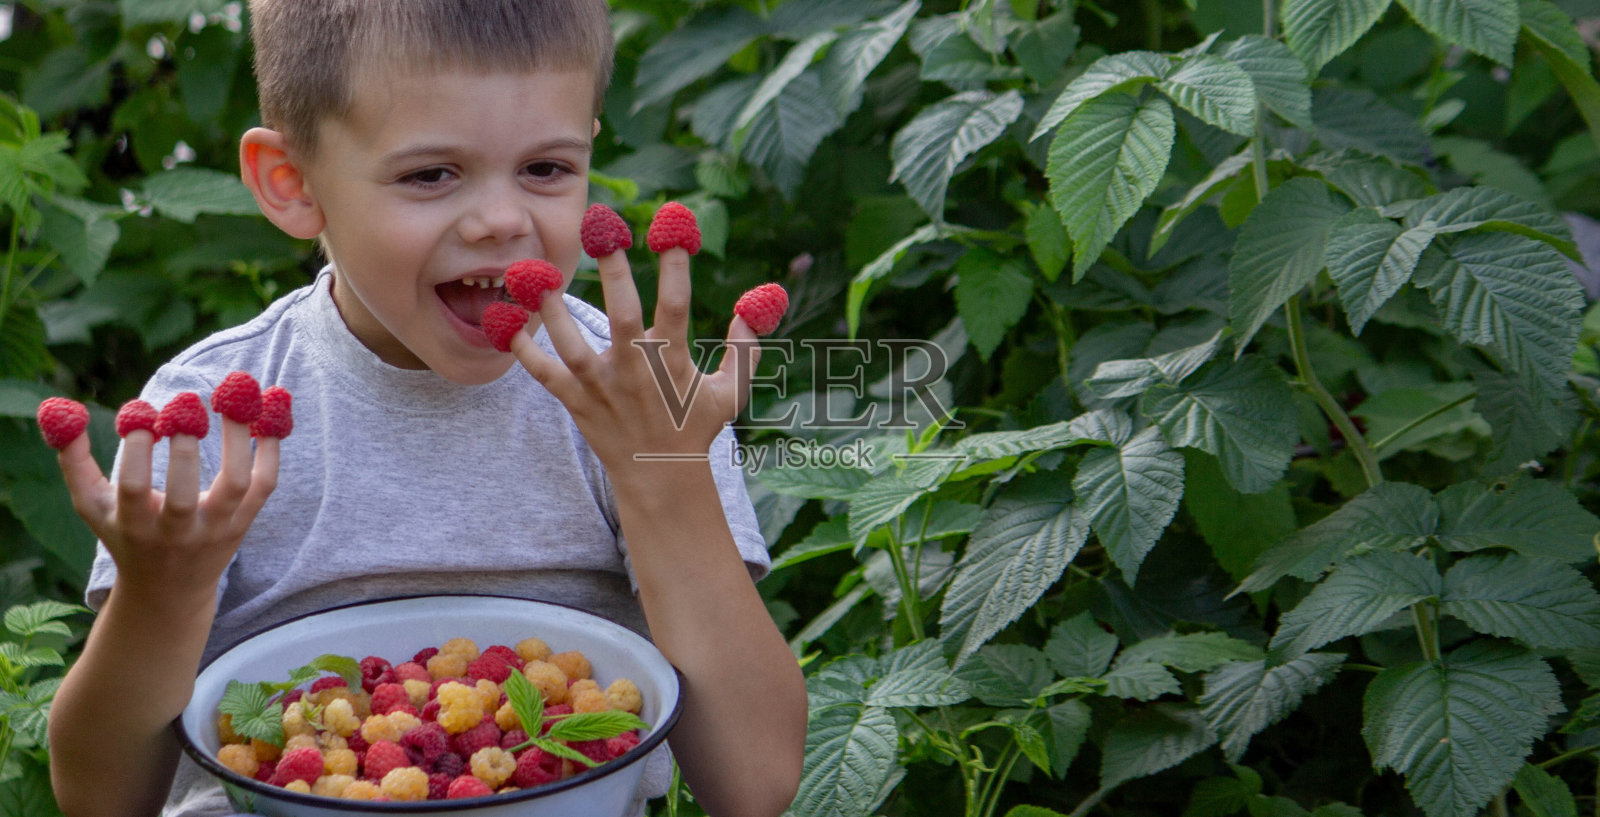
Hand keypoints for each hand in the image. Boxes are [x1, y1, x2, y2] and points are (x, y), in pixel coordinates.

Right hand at [57, 415, 278, 603]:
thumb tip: (57, 409)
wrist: (170, 590)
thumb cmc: (126, 534)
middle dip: (184, 445)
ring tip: (237, 395)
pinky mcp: (245, 522)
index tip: (139, 411)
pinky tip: (268, 413)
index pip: (133, 487)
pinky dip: (269, 447)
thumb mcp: (91, 505)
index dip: (136, 447)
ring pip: (236, 483)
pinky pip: (265, 482)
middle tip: (185, 402)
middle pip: (185, 492)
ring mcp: (216, 528)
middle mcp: (178, 531)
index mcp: (135, 526)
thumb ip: (73, 459)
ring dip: (237, 437)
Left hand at [507, 236, 758, 477]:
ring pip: (572, 345)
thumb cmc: (695, 429)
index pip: (677, 305)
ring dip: (553, 310)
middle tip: (604, 226)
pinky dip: (522, 350)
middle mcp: (635, 372)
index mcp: (673, 362)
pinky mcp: (576, 402)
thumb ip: (744, 351)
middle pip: (624, 315)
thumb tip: (753, 310)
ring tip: (537, 272)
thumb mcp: (729, 393)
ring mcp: (602, 388)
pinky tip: (504, 319)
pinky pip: (543, 374)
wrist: (660, 480)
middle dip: (615, 270)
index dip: (676, 266)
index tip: (673, 226)